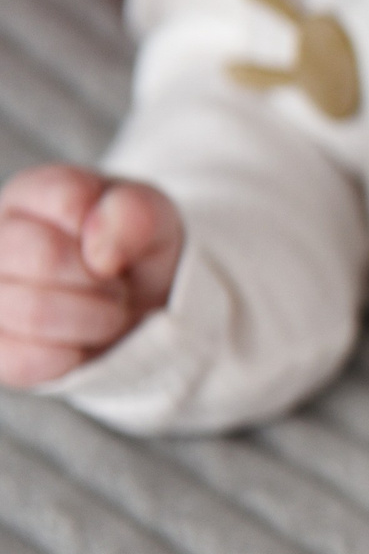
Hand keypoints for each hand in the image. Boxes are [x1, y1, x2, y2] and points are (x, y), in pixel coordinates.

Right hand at [0, 165, 183, 387]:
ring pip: (36, 312)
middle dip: (103, 281)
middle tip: (117, 287)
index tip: (119, 247)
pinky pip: (27, 359)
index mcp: (32, 195)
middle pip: (45, 257)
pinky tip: (79, 342)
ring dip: (95, 320)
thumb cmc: (134, 255)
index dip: (111, 232)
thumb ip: (138, 215)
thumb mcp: (155, 223)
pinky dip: (72, 356)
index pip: (67, 200)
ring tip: (102, 312)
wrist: (134, 310)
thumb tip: (99, 246)